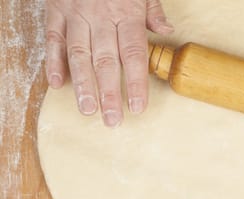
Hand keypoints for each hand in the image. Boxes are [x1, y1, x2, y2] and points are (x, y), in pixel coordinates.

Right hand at [45, 0, 173, 125]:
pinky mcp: (55, 10)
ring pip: (78, 54)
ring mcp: (76, 14)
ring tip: (87, 110)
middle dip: (109, 93)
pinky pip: (53, 38)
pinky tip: (56, 84)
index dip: (136, 83)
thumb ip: (153, 9)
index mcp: (127, 13)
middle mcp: (101, 17)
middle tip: (112, 120)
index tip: (137, 107)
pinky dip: (53, 61)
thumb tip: (167, 30)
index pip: (134, 54)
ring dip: (82, 84)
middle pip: (106, 61)